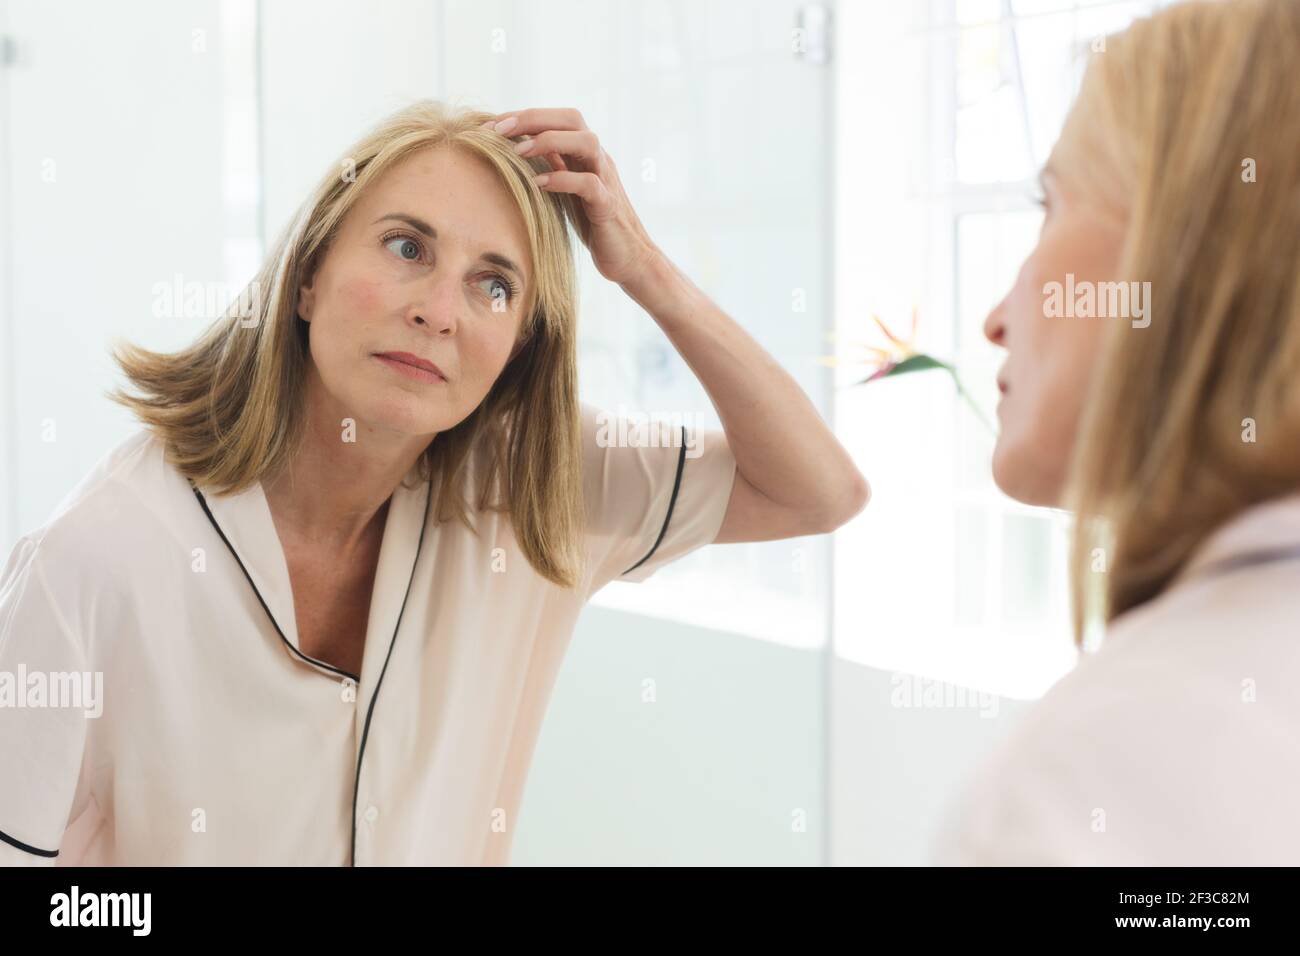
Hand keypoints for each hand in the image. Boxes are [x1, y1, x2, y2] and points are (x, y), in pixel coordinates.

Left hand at [482, 108, 661, 286]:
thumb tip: (510, 156)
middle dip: (533, 118)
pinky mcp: (608, 206)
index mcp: (585, 154)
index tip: (490, 124)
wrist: (628, 257)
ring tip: (518, 152)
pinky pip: (590, 183)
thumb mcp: (565, 192)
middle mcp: (598, 159)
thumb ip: (549, 170)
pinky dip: (563, 180)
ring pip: (586, 142)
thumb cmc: (592, 225)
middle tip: (499, 129)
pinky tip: (538, 185)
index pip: (556, 119)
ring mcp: (606, 180)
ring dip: (550, 141)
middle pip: (572, 119)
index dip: (523, 116)